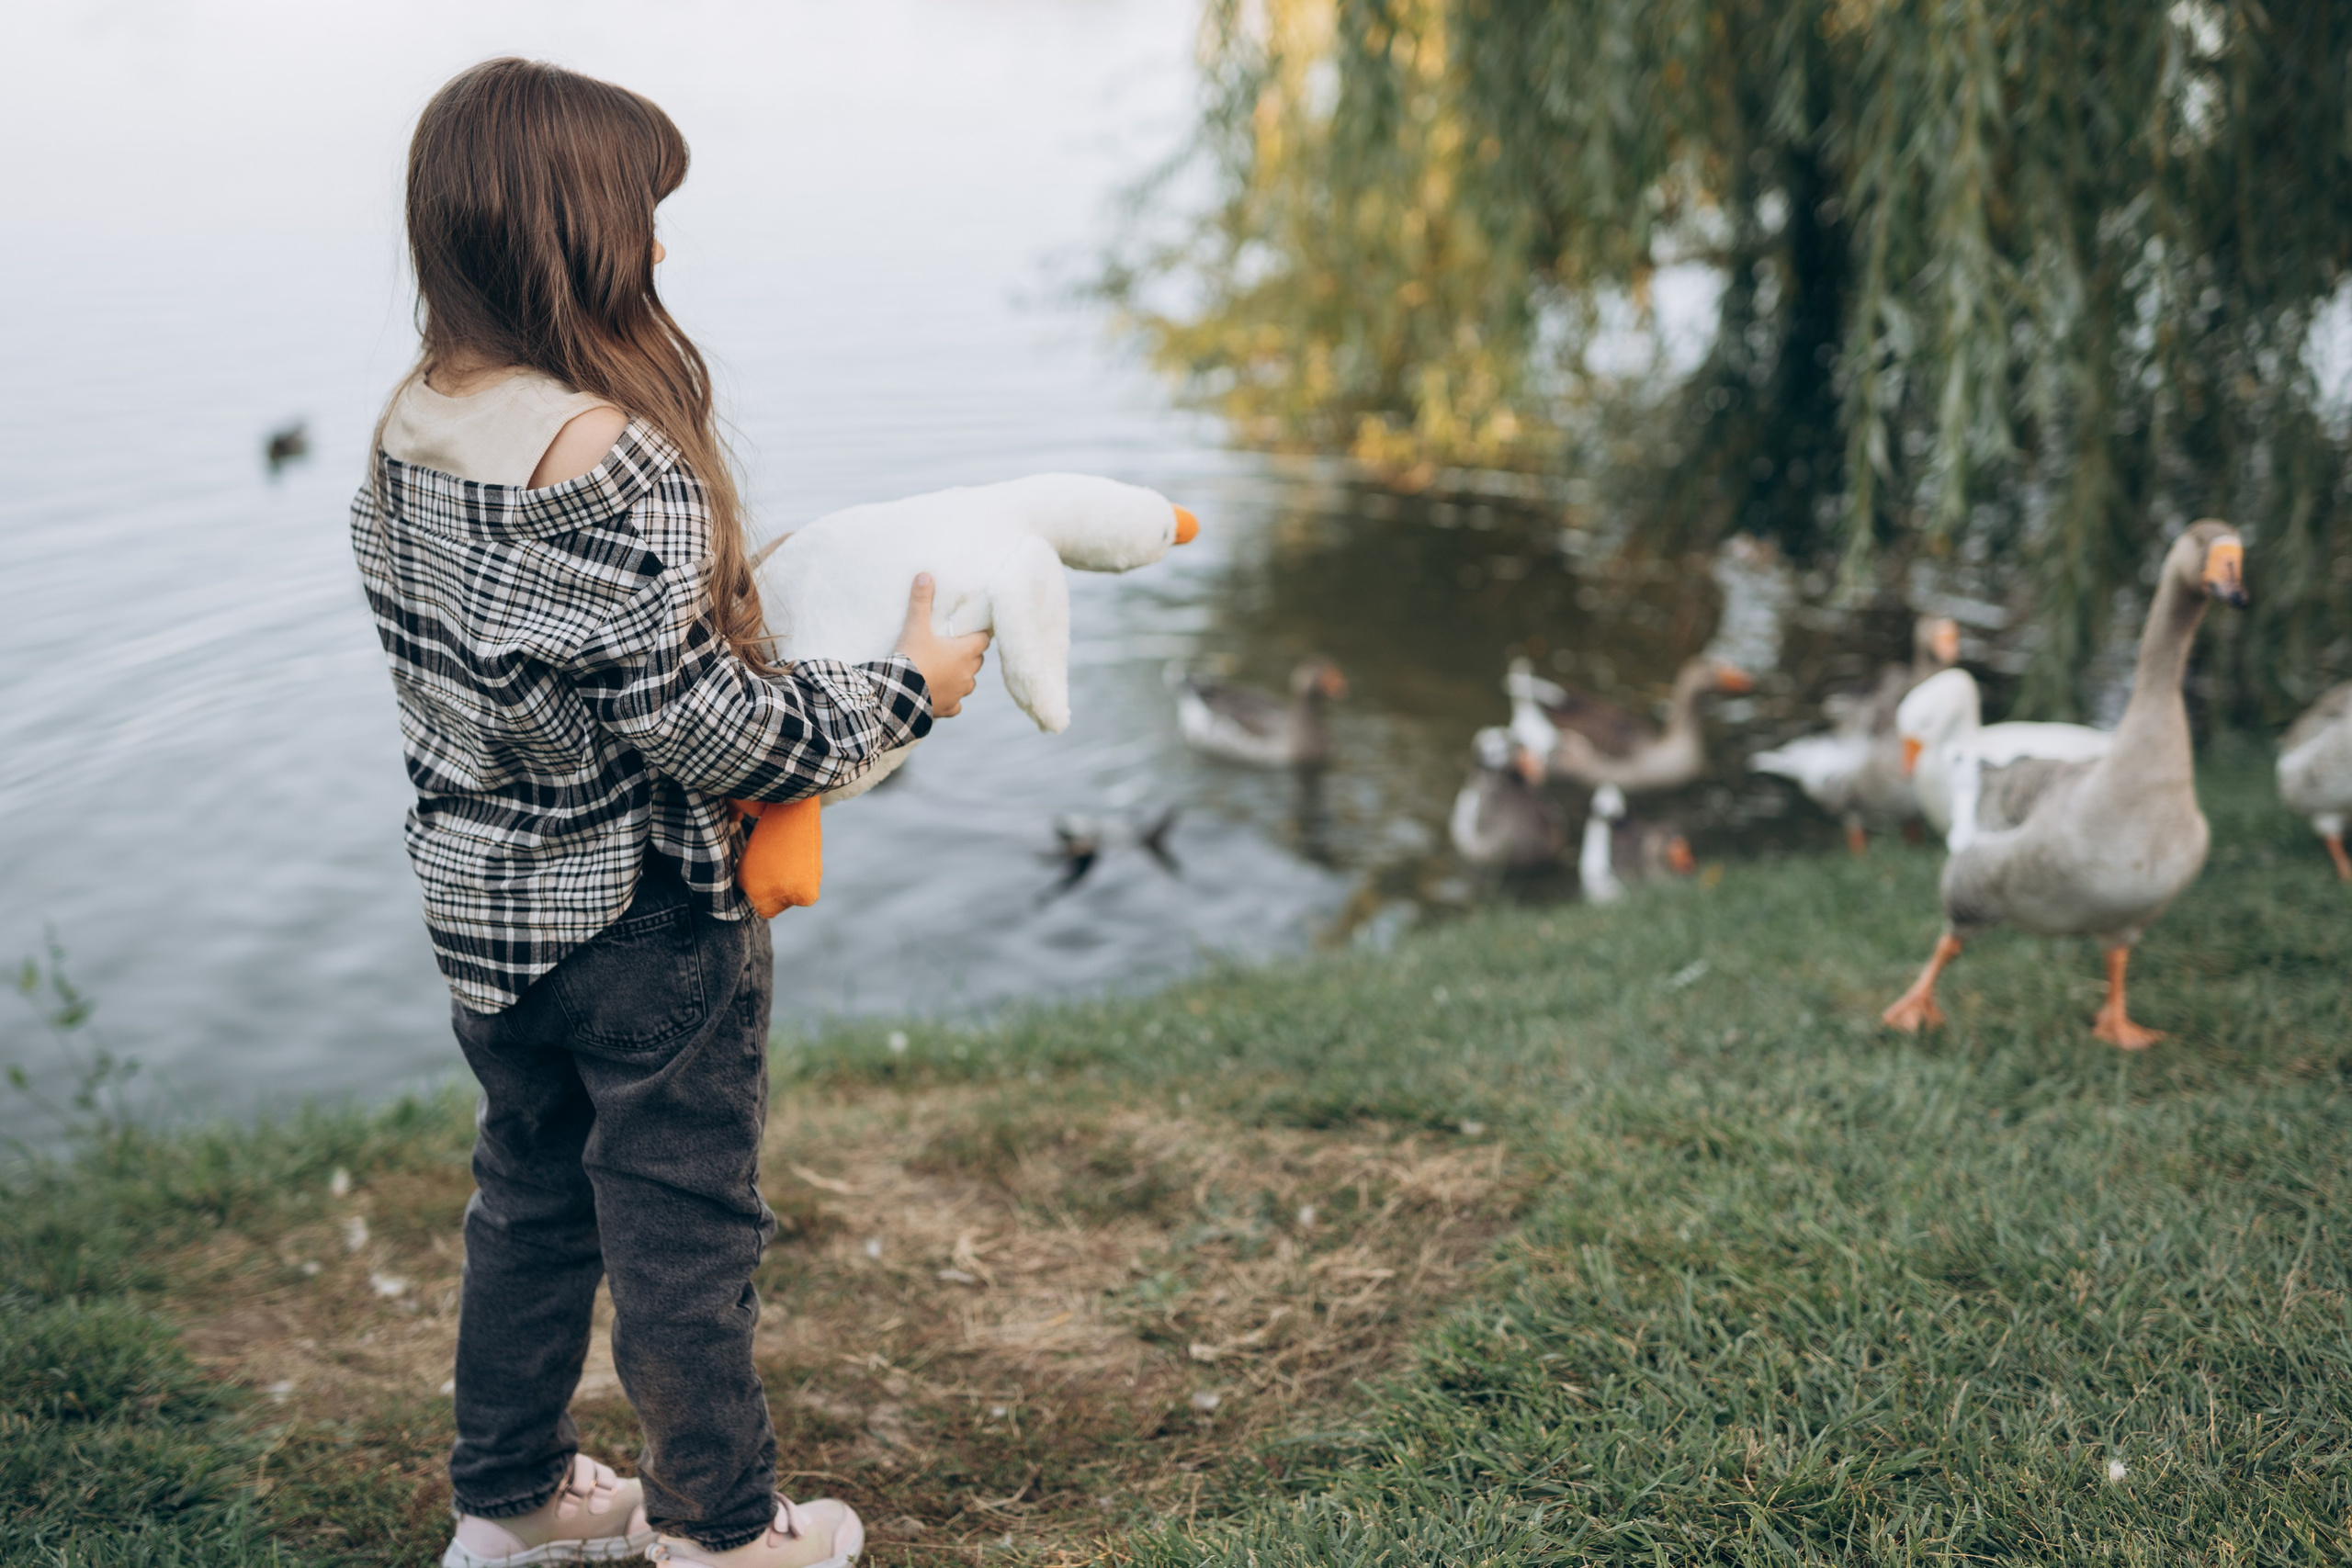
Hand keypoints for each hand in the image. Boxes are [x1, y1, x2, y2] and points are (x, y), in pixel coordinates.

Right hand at [895, 574, 989, 716]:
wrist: (899, 694)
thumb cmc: (911, 657)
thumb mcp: (915, 626)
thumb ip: (921, 601)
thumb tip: (925, 575)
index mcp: (965, 653)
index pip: (984, 640)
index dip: (980, 634)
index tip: (974, 630)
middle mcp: (967, 674)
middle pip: (977, 660)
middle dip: (970, 654)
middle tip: (955, 647)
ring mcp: (959, 693)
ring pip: (969, 682)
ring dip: (962, 676)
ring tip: (947, 669)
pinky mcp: (947, 709)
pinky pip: (956, 705)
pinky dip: (952, 699)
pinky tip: (942, 694)